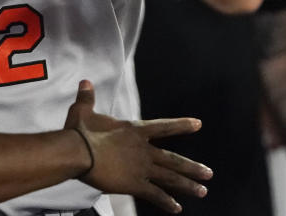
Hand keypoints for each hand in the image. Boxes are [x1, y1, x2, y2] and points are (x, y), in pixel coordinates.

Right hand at [63, 80, 210, 213]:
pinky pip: (155, 194)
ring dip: (187, 185)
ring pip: (170, 178)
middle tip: (209, 173)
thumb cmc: (79, 131)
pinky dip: (166, 202)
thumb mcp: (82, 111)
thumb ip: (87, 98)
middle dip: (192, 167)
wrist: (77, 152)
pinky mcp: (134, 184)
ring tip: (202, 191)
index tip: (198, 124)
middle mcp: (143, 150)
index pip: (163, 127)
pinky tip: (177, 208)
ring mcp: (141, 168)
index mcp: (134, 131)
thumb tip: (85, 82)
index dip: (181, 125)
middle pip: (173, 159)